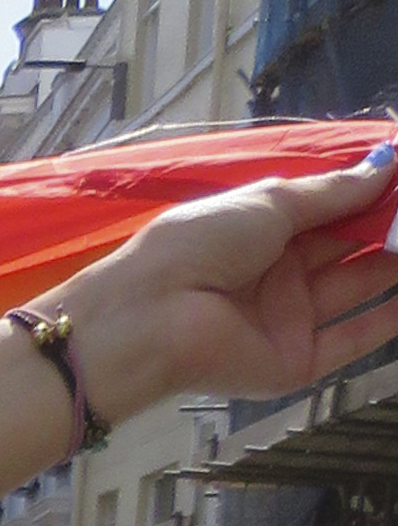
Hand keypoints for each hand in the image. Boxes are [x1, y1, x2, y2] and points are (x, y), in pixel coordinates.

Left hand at [72, 143, 397, 426]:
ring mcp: (288, 319)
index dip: (373, 192)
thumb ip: (332, 192)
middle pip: (349, 246)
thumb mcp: (270, 203)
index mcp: (263, 231)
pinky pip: (351, 338)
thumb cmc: (197, 246)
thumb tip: (386, 163)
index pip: (332, 208)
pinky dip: (387, 318)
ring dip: (396, 263)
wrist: (151, 317)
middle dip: (391, 225)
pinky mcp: (294, 362)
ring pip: (357, 287)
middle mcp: (278, 274)